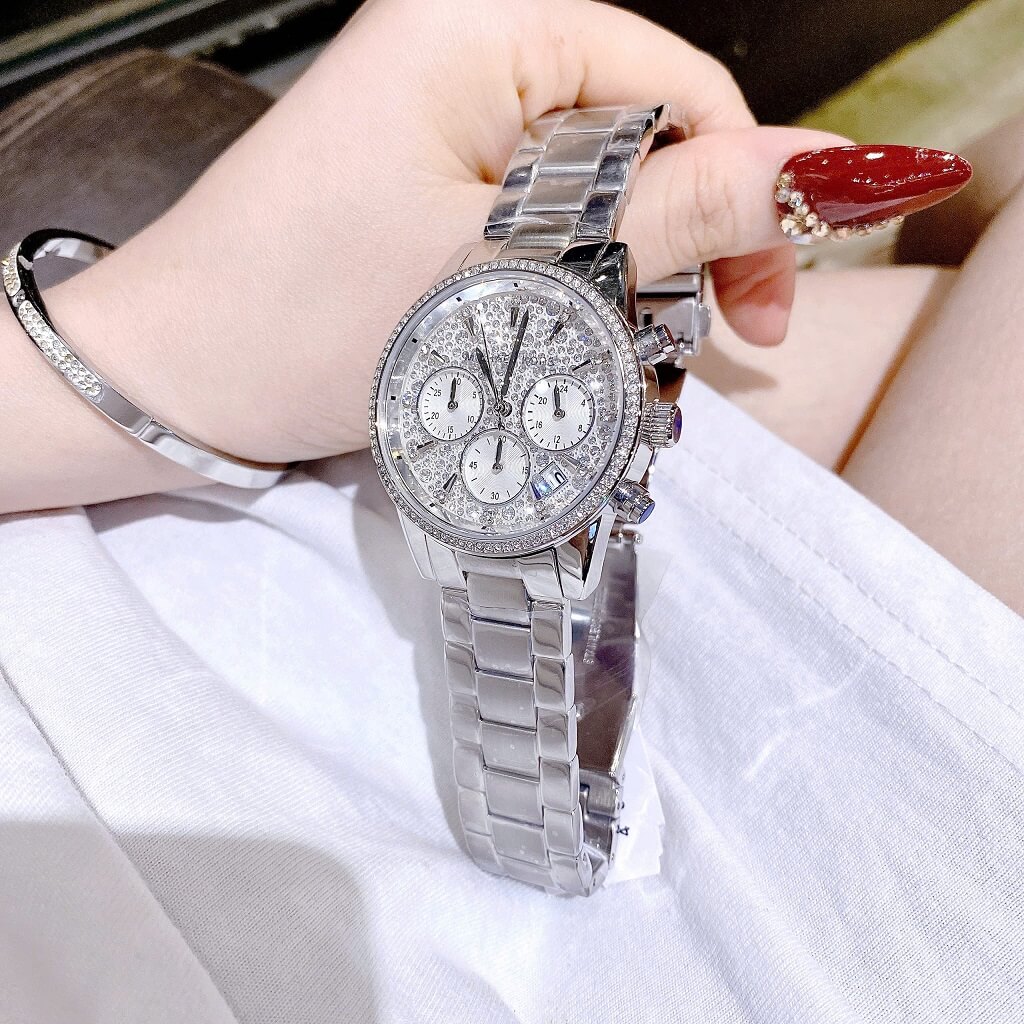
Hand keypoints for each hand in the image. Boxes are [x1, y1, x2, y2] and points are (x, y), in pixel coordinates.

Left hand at [9, 0, 850, 511]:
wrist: (175, 381)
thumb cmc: (305, 321)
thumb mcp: (513, 274)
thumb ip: (673, 215)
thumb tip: (821, 171)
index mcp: (481, 25)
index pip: (676, 84)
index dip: (741, 192)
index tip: (760, 304)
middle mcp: (463, 48)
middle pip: (641, 132)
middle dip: (683, 243)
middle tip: (697, 343)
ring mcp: (440, 114)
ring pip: (596, 183)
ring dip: (630, 273)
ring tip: (625, 356)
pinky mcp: (425, 175)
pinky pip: (540, 212)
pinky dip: (574, 278)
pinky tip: (572, 335)